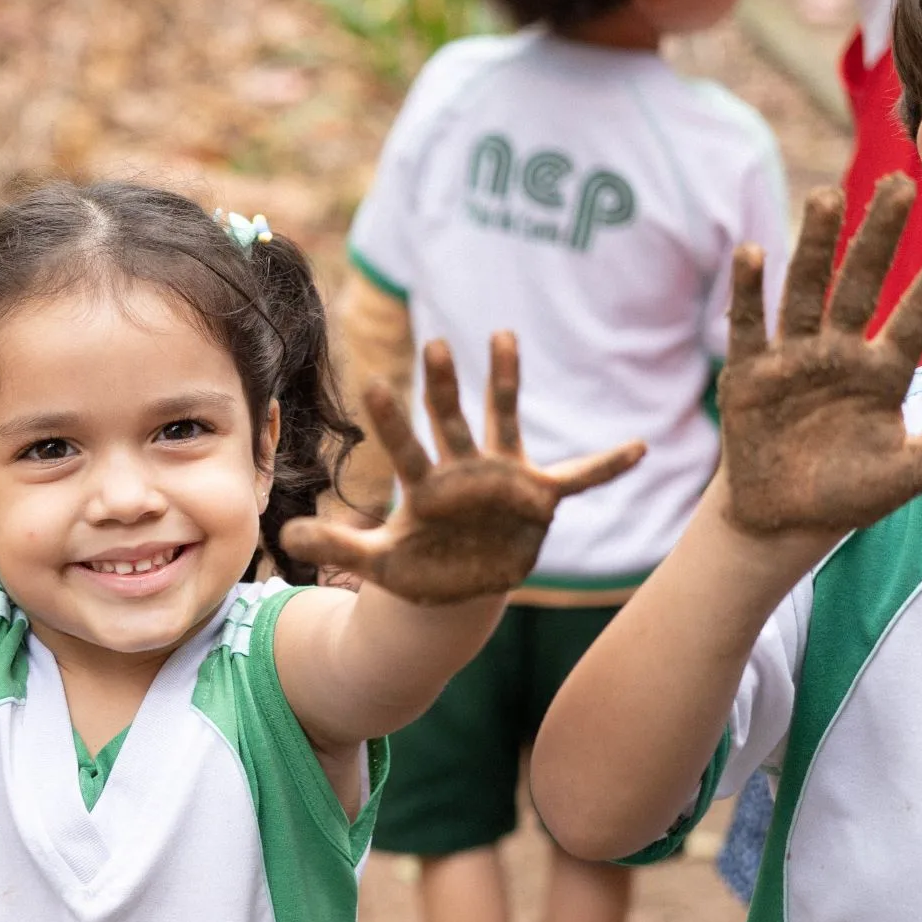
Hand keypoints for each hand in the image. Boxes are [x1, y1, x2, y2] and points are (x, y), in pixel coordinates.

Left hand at [279, 333, 644, 603]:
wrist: (461, 585)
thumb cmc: (419, 567)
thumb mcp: (377, 562)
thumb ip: (337, 544)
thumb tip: (283, 537)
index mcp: (425, 485)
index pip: (404, 445)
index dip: (392, 418)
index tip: (375, 383)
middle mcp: (463, 469)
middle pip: (450, 419)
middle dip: (444, 385)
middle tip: (436, 344)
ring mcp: (502, 477)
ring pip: (504, 420)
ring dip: (504, 383)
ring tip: (502, 336)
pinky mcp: (538, 497)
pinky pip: (579, 478)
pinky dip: (607, 466)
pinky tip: (638, 448)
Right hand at [719, 174, 921, 535]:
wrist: (783, 519)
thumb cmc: (851, 494)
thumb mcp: (914, 470)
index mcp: (884, 371)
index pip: (918, 311)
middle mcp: (840, 352)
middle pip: (860, 282)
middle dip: (877, 235)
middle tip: (897, 184)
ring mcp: (793, 358)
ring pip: (806, 291)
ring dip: (813, 246)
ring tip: (826, 198)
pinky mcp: (748, 374)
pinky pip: (749, 325)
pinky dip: (748, 291)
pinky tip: (753, 252)